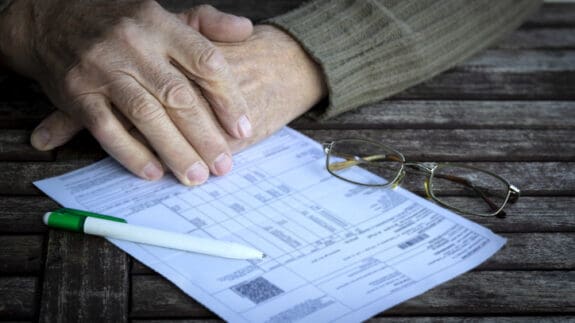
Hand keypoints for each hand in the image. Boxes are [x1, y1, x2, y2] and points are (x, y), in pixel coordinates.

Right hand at [24, 24, 327, 176]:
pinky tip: (154, 173)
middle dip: (205, 135)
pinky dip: (131, 153)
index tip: (243, 128)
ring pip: (146, 116)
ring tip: (196, 176)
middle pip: (179, 96)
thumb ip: (206, 22)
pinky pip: (107, 128)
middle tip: (224, 165)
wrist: (50, 16)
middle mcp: (133, 45)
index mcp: (160, 23)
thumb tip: (246, 30)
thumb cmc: (120, 21)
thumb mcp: (163, 12)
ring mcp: (102, 69)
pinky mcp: (76, 92)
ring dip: (174, 151)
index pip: (205, 62)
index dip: (228, 99)